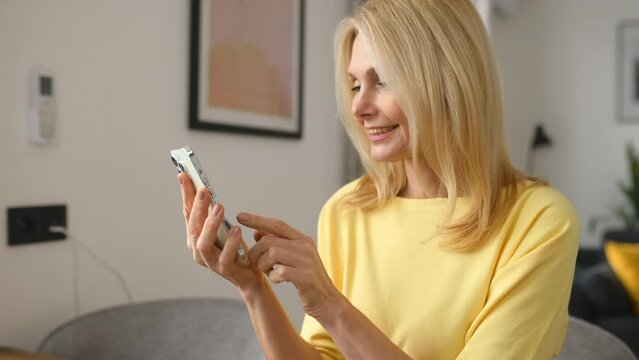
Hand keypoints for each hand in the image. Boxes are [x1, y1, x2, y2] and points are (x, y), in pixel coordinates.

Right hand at [178, 173, 260, 288]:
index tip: (184, 175)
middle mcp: (198, 250)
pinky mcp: (225, 269)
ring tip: (219, 207)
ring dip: (210, 224)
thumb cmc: (235, 250)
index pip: (188, 212)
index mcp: (195, 237)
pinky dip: (230, 242)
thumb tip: (204, 189)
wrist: (249, 276)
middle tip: (204, 189)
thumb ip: (212, 213)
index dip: (185, 194)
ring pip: (203, 243)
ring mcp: (210, 261)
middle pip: (193, 226)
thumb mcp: (222, 228)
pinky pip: (226, 256)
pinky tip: (236, 229)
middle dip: (197, 207)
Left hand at [237, 212, 343, 317]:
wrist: (327, 301)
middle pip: (269, 241)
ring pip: (271, 254)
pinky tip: (278, 280)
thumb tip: (257, 232)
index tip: (240, 216)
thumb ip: (278, 244)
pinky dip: (273, 277)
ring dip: (263, 266)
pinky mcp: (305, 276)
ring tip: (269, 272)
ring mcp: (306, 261)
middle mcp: (305, 246)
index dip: (257, 220)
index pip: (277, 224)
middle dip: (256, 253)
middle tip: (256, 264)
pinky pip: (279, 272)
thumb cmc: (307, 279)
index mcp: (303, 239)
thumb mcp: (294, 258)